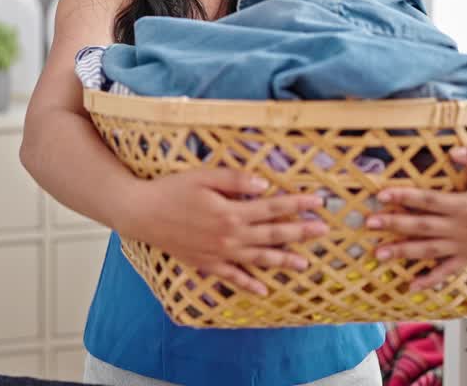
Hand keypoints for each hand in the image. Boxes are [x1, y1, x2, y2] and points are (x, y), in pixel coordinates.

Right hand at [114, 169, 328, 295]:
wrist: (142, 213)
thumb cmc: (172, 189)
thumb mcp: (204, 176)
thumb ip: (236, 179)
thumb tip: (265, 185)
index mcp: (232, 211)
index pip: (273, 207)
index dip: (298, 204)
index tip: (319, 202)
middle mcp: (230, 236)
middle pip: (273, 234)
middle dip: (301, 232)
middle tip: (324, 232)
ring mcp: (220, 253)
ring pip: (259, 259)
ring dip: (283, 260)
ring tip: (304, 263)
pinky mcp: (207, 264)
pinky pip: (233, 278)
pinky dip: (249, 284)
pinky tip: (264, 290)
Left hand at [365, 145, 466, 290]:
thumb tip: (455, 152)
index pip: (430, 201)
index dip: (405, 197)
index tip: (382, 194)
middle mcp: (464, 228)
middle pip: (424, 227)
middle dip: (395, 225)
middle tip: (369, 223)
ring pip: (430, 251)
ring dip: (404, 252)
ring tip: (379, 254)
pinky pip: (449, 271)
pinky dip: (431, 280)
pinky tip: (412, 285)